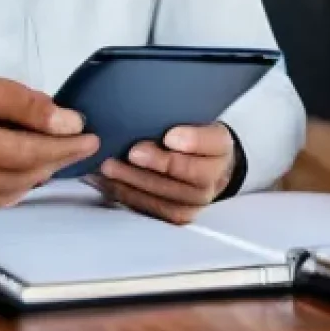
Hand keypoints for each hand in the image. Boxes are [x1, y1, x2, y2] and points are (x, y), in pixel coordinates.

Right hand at [0, 77, 98, 213]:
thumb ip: (24, 102)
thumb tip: (69, 121)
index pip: (14, 125)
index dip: (52, 126)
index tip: (81, 124)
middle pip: (24, 160)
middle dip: (65, 151)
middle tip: (91, 143)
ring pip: (23, 181)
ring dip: (52, 166)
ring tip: (68, 151)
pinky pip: (13, 195)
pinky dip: (32, 180)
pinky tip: (41, 167)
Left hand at [94, 122, 235, 223]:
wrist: (202, 165)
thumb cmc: (190, 139)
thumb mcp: (195, 119)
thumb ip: (180, 115)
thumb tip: (151, 114)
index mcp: (220, 146)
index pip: (211, 143)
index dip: (191, 141)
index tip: (170, 136)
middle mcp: (212, 178)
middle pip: (186, 174)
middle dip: (157, 164)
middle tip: (133, 152)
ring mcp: (194, 202)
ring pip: (165, 196)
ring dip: (134, 181)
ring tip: (111, 167)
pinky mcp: (176, 215)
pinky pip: (150, 209)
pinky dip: (126, 195)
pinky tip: (109, 183)